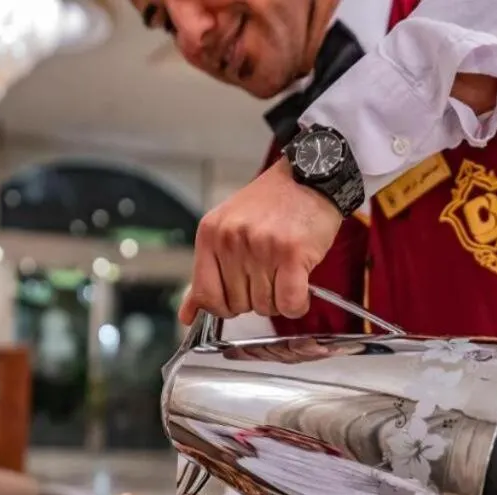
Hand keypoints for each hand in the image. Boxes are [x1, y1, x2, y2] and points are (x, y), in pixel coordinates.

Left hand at [180, 159, 342, 323]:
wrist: (310, 177)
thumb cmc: (272, 204)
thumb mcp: (228, 228)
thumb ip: (208, 271)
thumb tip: (187, 315)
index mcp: (210, 234)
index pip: (205, 295)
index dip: (222, 307)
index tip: (235, 301)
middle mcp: (231, 240)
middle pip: (238, 304)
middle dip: (256, 299)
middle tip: (270, 275)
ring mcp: (261, 246)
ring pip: (265, 306)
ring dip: (279, 299)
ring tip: (286, 272)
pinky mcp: (291, 253)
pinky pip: (290, 303)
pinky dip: (298, 304)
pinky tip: (301, 287)